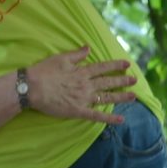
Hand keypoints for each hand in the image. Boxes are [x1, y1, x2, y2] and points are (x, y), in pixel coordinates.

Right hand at [23, 46, 138, 124]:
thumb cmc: (43, 71)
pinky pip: (97, 116)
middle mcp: (86, 85)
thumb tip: (89, 47)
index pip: (103, 67)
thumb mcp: (61, 58)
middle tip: (135, 80)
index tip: (127, 64)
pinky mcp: (78, 111)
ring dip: (121, 96)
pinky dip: (110, 118)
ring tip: (134, 96)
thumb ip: (77, 54)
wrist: (32, 87)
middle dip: (123, 80)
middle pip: (108, 82)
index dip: (116, 65)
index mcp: (82, 71)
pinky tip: (122, 119)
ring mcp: (83, 98)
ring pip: (106, 97)